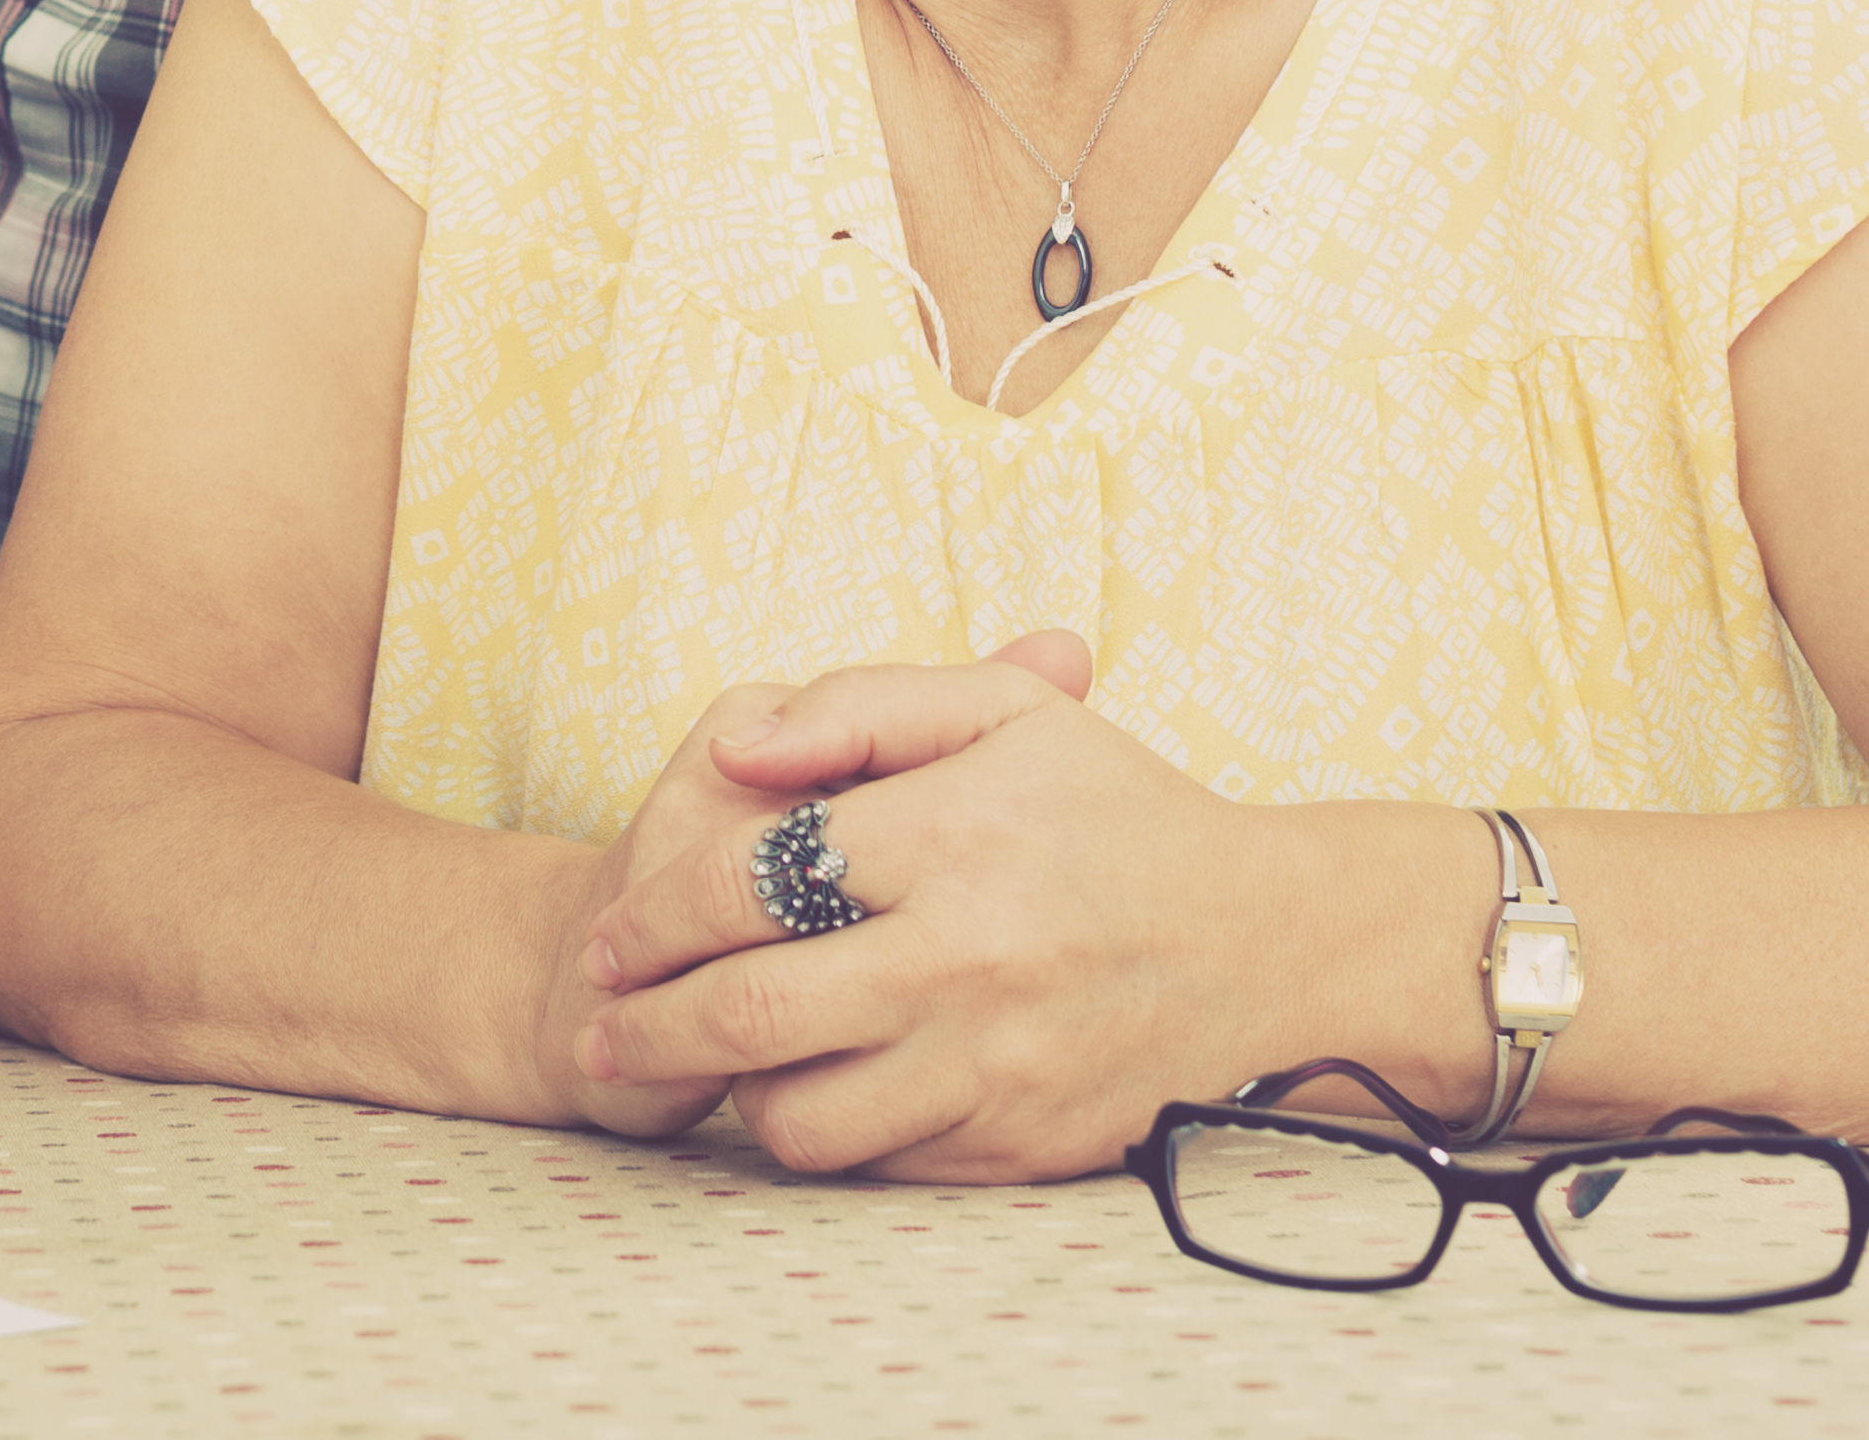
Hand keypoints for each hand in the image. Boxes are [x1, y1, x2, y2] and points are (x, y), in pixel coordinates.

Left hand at [580, 630, 1351, 1179]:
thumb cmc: (1113, 811)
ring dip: (735, 1093)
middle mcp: (969, 957)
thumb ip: (858, 706)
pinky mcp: (1023, 1144)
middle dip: (646, 1026)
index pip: (747, 883)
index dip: (652, 917)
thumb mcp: (998, 713)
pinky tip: (816, 1089)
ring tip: (717, 1061)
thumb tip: (736, 751)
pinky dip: (827, 1134)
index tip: (611, 937)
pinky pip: (880, 1162)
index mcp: (952, 835)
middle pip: (751, 1014)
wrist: (1266, 940)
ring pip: (802, 1117)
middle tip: (602, 1029)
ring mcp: (997, 1063)